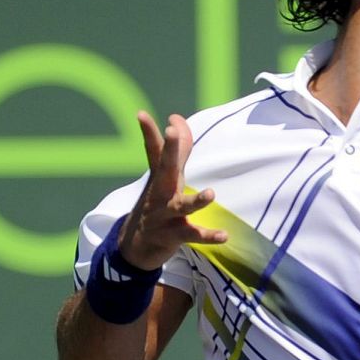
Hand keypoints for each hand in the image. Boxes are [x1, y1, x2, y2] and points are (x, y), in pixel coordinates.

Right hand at [116, 112, 226, 269]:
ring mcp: (165, 215)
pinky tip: (224, 235)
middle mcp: (160, 193)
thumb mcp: (167, 176)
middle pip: (165, 169)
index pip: (156, 150)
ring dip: (196, 200)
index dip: (150, 132)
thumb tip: (176, 117)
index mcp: (162, 177)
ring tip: (211, 194)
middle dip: (170, 150)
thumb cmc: (158, 203)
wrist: (135, 245)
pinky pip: (192, 235)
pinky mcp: (173, 235)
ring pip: (181, 206)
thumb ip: (176, 149)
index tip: (143, 114)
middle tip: (171, 131)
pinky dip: (208, 236)